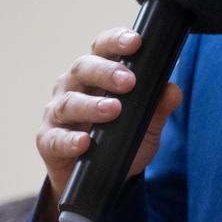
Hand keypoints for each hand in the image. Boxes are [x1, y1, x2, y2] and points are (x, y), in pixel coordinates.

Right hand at [37, 28, 182, 201]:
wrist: (101, 179)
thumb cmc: (120, 140)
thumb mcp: (146, 125)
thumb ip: (159, 107)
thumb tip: (173, 90)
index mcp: (96, 74)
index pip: (102, 48)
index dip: (116, 41)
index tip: (136, 42)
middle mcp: (73, 87)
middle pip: (83, 69)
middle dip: (106, 72)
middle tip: (129, 81)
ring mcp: (57, 114)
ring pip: (69, 102)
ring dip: (92, 105)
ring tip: (113, 109)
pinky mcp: (48, 141)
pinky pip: (56, 139)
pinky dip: (70, 140)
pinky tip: (84, 142)